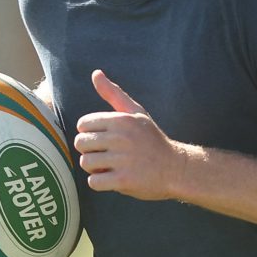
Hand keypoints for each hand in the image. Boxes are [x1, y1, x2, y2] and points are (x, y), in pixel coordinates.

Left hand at [73, 71, 189, 199]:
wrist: (175, 169)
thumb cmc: (152, 140)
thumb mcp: (136, 112)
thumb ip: (114, 93)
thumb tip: (95, 73)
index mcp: (121, 120)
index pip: (83, 124)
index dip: (90, 134)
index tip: (103, 140)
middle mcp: (121, 138)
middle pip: (81, 144)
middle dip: (89, 151)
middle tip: (105, 155)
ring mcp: (122, 160)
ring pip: (85, 163)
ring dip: (94, 168)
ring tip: (109, 167)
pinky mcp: (123, 181)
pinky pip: (94, 182)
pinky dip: (99, 183)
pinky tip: (112, 179)